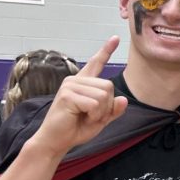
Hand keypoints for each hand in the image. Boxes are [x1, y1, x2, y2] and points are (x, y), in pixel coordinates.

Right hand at [30, 36, 127, 156]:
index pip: (96, 63)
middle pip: (108, 86)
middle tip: (91, 116)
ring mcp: (70, 86)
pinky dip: (94, 115)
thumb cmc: (76, 129)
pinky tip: (80, 118)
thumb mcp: (100, 120)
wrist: (56, 141)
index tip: (115, 38)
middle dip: (106, 107)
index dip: (106, 50)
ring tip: (84, 117)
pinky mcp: (67, 95)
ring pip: (103, 95)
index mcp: (83, 84)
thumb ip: (112, 110)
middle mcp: (76, 80)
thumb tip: (123, 99)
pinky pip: (95, 104)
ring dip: (99, 112)